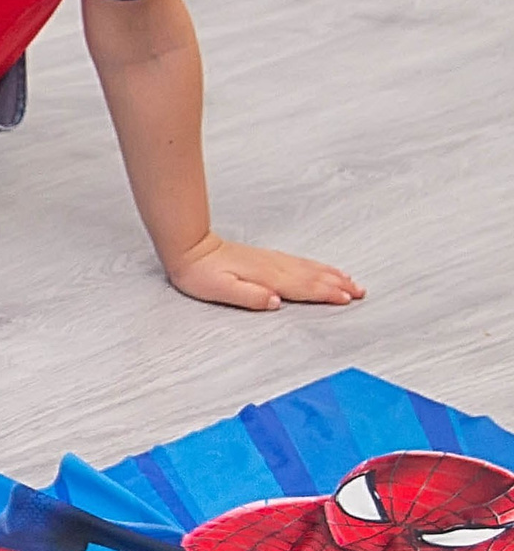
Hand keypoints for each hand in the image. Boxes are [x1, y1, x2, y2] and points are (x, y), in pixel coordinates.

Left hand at [166, 233, 362, 311]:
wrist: (189, 248)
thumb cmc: (201, 272)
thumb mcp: (220, 289)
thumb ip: (249, 296)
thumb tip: (275, 302)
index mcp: (267, 277)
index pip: (303, 287)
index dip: (327, 294)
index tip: (348, 299)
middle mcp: (274, 267)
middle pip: (313, 276)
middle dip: (338, 284)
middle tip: (361, 292)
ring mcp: (271, 260)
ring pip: (309, 268)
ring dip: (331, 275)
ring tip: (351, 281)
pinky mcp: (266, 257)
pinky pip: (299, 262)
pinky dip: (316, 266)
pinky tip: (322, 269)